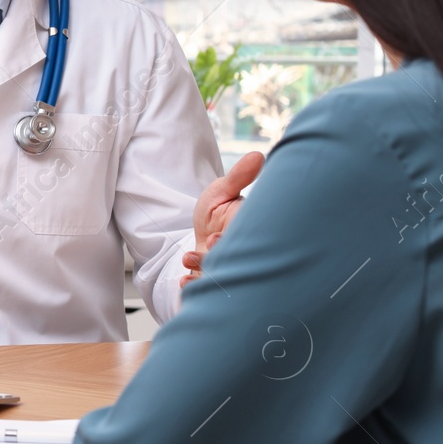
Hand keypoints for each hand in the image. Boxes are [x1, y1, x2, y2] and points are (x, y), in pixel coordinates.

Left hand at [181, 151, 263, 287]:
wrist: (203, 229)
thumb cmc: (218, 210)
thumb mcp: (223, 191)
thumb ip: (238, 177)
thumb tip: (258, 156)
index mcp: (247, 229)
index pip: (249, 240)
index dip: (231, 242)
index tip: (216, 238)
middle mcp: (240, 252)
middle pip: (235, 262)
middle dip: (216, 259)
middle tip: (204, 251)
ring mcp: (226, 267)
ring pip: (219, 276)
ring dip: (202, 270)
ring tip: (188, 259)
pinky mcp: (212, 278)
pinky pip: (206, 287)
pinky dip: (194, 285)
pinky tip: (184, 281)